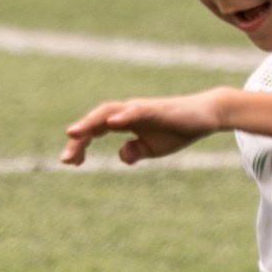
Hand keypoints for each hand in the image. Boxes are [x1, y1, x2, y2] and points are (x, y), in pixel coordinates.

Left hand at [60, 90, 235, 167]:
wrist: (206, 116)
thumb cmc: (177, 129)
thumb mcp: (152, 148)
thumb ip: (134, 151)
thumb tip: (120, 156)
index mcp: (124, 121)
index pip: (95, 130)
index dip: (81, 144)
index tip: (70, 162)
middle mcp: (127, 112)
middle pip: (95, 121)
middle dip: (79, 138)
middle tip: (66, 160)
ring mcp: (140, 108)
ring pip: (108, 112)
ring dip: (89, 123)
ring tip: (73, 133)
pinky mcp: (155, 108)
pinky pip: (136, 110)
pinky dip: (122, 115)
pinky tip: (110, 122)